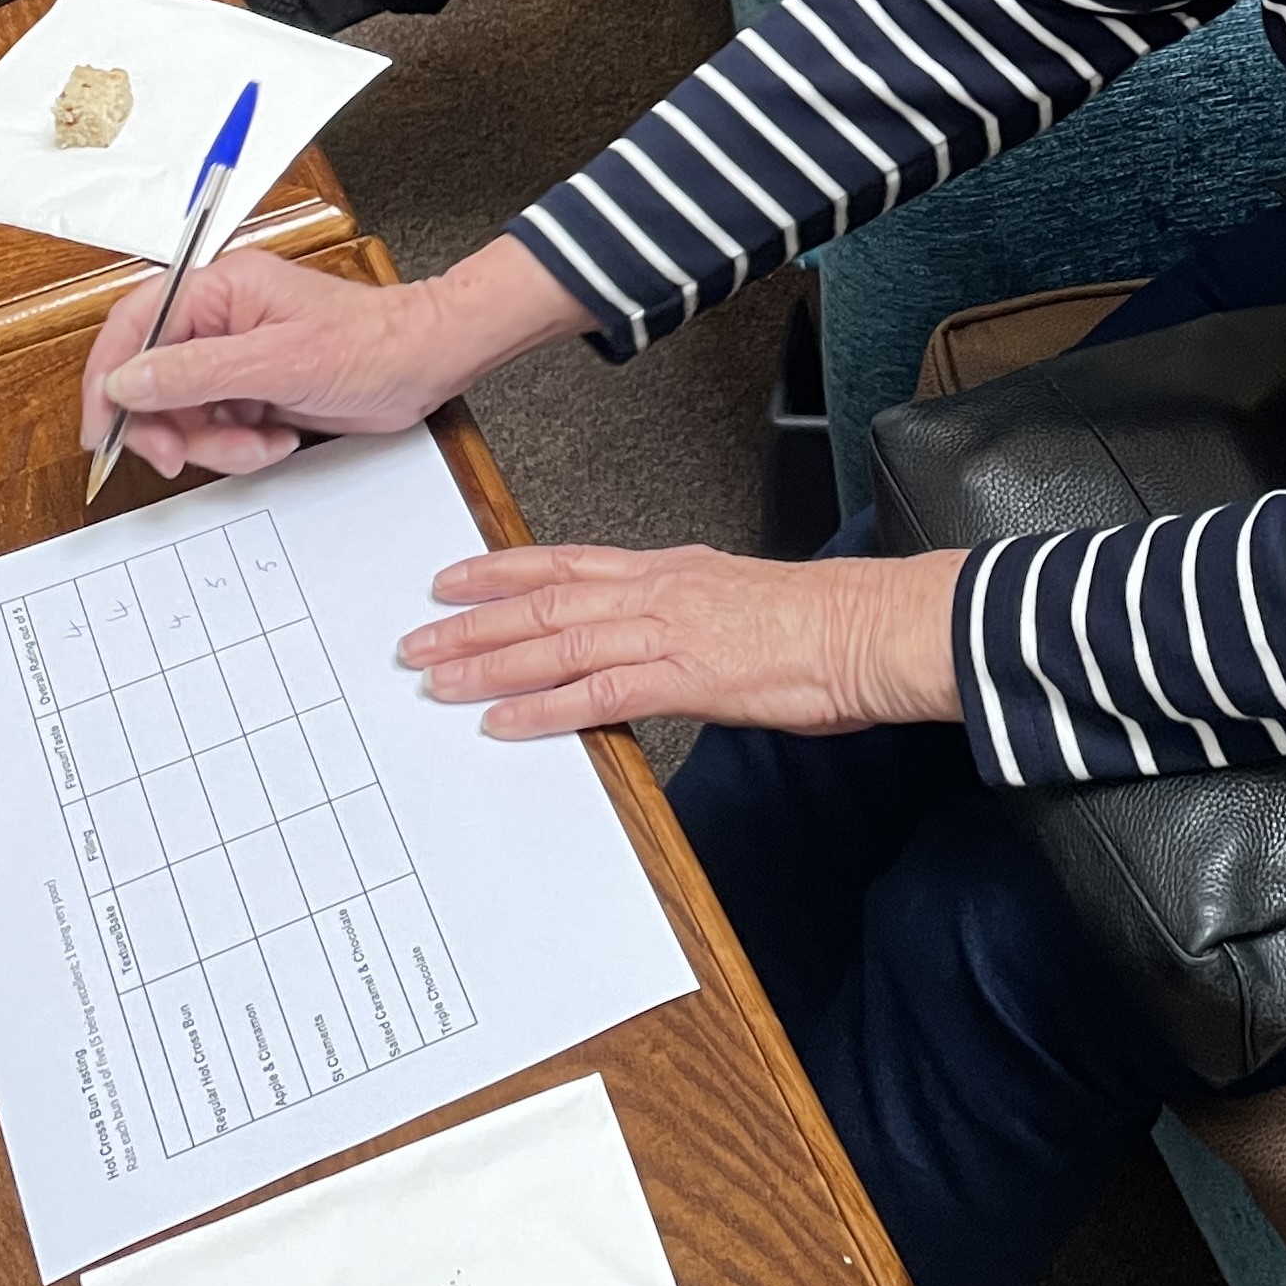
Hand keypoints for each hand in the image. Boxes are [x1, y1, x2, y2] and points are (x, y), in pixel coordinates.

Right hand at [80, 236, 594, 479]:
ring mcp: (236, 357)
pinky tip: (277, 440)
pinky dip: (240, 447)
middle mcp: (221, 319)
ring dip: (215, 443)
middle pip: (152, 381)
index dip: (109, 378)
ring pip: (184, 414)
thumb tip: (128, 381)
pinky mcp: (253, 389)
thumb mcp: (278, 362)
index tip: (104, 428)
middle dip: (169, 426)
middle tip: (185, 455)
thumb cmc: (371, 344)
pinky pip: (217, 429)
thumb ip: (196, 372)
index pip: (135, 326)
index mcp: (221, 289)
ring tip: (258, 442)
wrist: (426, 365)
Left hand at [398, 540, 966, 737]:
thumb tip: (651, 644)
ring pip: (555, 643)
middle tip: (416, 640)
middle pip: (544, 603)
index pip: (567, 564)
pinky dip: (542, 709)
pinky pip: (596, 695)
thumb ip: (685, 617)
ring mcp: (667, 631)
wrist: (870, 628)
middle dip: (472, 623)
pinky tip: (502, 722)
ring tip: (436, 680)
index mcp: (670, 570)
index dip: (502, 570)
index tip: (452, 577)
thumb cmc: (820, 622)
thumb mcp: (738, 602)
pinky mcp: (685, 676)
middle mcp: (658, 590)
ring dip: (487, 663)